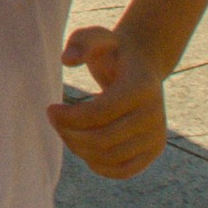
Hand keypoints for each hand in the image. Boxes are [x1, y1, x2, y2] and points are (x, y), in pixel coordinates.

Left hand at [48, 23, 171, 178]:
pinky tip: (84, 148)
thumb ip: (81, 42)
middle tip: (54, 121)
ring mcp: (157, 136)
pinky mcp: (154, 151)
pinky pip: (123, 171)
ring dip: (80, 149)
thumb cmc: (113, 50)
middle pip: (103, 139)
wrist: (143, 66)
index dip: (69, 117)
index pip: (100, 113)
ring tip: (67, 131)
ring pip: (110, 158)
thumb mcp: (97, 36)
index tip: (50, 109)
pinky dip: (98, 166)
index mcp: (141, 87)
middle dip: (70, 134)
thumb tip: (67, 61)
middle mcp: (154, 115)